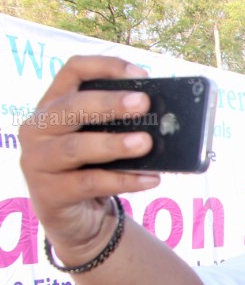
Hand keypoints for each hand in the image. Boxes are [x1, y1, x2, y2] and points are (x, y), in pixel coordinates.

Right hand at [18, 56, 159, 262]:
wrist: (76, 218)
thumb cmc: (93, 168)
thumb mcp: (103, 140)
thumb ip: (122, 126)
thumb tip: (167, 118)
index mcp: (53, 105)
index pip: (72, 71)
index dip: (104, 66)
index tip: (139, 73)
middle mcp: (38, 128)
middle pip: (72, 107)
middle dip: (109, 104)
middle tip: (143, 103)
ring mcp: (38, 160)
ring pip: (77, 148)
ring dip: (114, 144)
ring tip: (145, 142)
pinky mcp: (49, 192)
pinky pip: (89, 183)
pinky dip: (123, 180)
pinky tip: (150, 179)